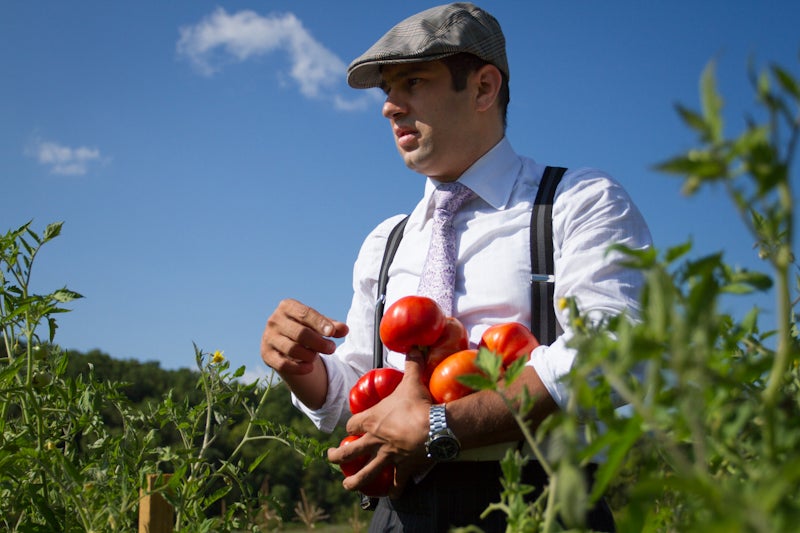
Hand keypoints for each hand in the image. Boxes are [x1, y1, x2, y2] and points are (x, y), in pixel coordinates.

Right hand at [261, 298, 347, 374]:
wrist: (285, 343)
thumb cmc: (305, 329)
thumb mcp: (319, 325)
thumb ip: (332, 326)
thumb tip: (344, 329)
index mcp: (287, 307)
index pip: (305, 314)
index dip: (320, 323)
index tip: (332, 332)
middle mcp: (274, 320)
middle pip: (300, 333)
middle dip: (319, 343)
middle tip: (332, 348)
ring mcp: (268, 338)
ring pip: (292, 349)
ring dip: (310, 355)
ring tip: (317, 356)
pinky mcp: (266, 354)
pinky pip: (283, 364)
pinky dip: (299, 368)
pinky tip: (310, 368)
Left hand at [328, 351, 432, 496]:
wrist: (433, 427)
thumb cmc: (417, 403)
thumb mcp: (412, 380)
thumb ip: (411, 363)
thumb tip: (415, 346)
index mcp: (372, 419)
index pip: (352, 424)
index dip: (350, 427)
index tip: (350, 429)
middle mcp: (375, 440)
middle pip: (350, 451)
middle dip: (338, 456)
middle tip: (330, 458)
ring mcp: (387, 456)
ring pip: (366, 472)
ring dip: (355, 480)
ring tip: (347, 485)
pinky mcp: (402, 467)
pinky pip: (397, 482)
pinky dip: (395, 489)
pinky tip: (393, 494)